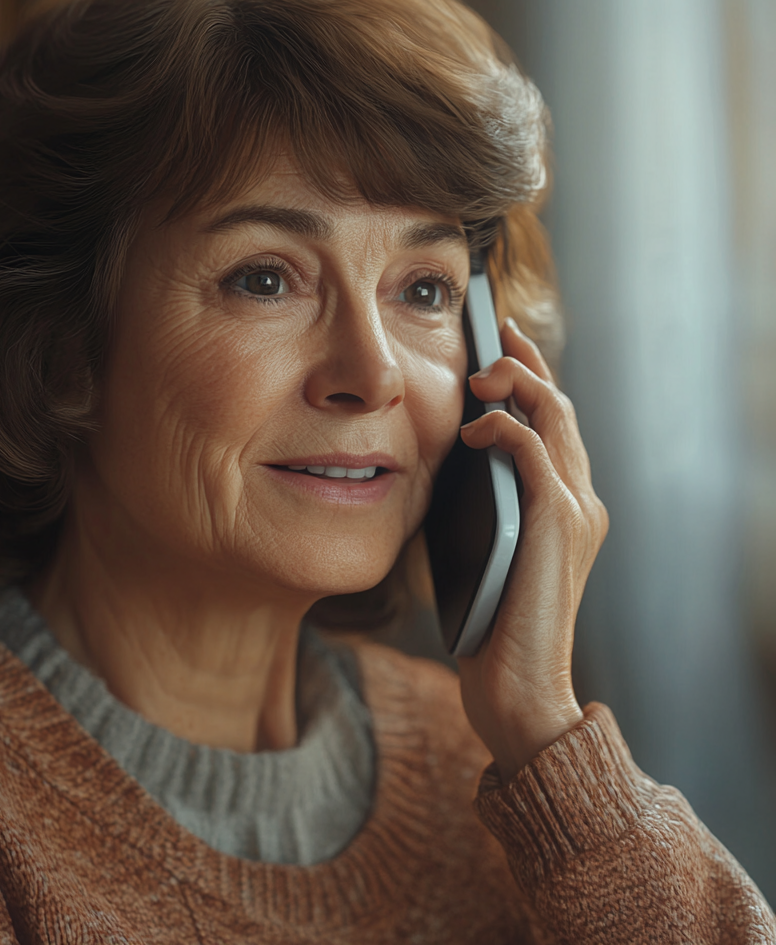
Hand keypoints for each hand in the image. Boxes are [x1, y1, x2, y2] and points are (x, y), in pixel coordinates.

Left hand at [455, 318, 607, 782]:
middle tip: (490, 332)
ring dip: (516, 382)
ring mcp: (574, 509)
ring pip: (553, 416)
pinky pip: (533, 451)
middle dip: (524, 362)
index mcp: (561, 504)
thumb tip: (441, 461)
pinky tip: (473, 424)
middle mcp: (578, 499)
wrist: (515, 686)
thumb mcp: (479, 545)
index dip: (527, 377)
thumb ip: (476, 502)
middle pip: (557, 406)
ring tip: (479, 369)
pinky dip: (504, 426)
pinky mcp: (557, 524)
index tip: (496, 345)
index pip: (549, 423)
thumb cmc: (487, 621)